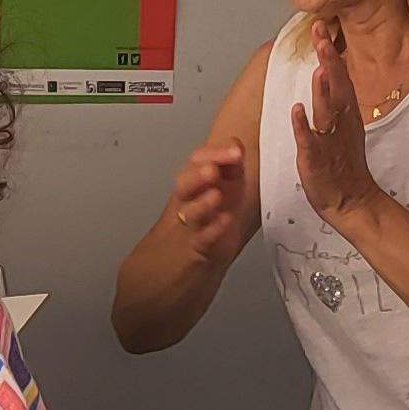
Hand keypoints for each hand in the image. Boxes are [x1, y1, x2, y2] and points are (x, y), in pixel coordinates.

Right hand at [163, 142, 247, 267]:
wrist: (173, 266)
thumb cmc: (200, 226)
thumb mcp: (220, 192)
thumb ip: (228, 168)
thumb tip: (235, 143)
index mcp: (196, 186)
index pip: (198, 162)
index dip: (215, 153)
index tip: (235, 150)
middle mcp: (189, 203)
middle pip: (186, 183)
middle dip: (199, 174)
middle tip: (212, 169)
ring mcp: (190, 227)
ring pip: (190, 212)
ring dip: (202, 203)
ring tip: (215, 195)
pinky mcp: (195, 251)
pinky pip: (201, 240)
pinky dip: (212, 231)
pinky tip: (223, 222)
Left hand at [288, 19, 382, 221]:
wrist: (352, 200)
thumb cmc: (344, 163)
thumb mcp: (343, 124)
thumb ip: (335, 97)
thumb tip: (326, 69)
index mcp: (346, 114)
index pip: (339, 77)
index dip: (331, 52)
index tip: (322, 28)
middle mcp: (340, 123)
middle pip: (337, 86)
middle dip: (329, 59)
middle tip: (320, 33)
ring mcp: (329, 140)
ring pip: (327, 110)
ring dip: (322, 88)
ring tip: (318, 65)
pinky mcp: (317, 159)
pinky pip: (310, 140)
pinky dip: (304, 126)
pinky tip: (297, 110)